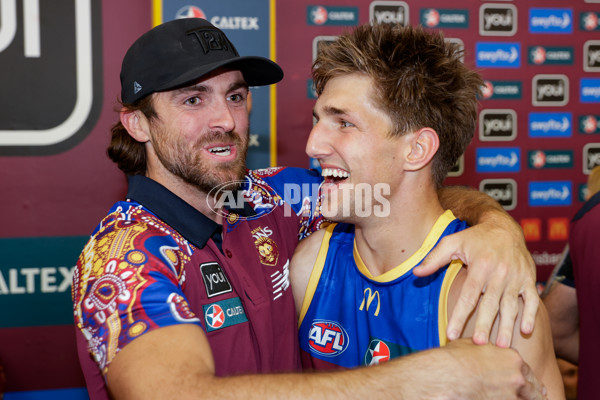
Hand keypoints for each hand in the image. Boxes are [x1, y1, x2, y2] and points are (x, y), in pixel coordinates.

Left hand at [414, 213, 538, 346]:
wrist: (504, 228)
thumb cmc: (474, 238)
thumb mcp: (452, 242)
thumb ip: (434, 259)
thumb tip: (415, 274)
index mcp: (481, 265)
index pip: (468, 295)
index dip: (459, 315)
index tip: (450, 335)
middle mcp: (500, 272)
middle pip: (490, 303)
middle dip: (484, 325)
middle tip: (477, 343)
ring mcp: (516, 277)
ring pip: (511, 305)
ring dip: (507, 326)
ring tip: (500, 345)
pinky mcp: (529, 280)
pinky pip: (532, 300)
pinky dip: (532, 315)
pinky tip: (526, 331)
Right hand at [442, 339, 547, 399]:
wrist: (448, 375)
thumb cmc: (456, 358)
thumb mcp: (472, 345)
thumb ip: (486, 349)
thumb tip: (485, 348)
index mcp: (512, 358)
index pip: (525, 369)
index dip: (528, 376)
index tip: (533, 382)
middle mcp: (517, 376)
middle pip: (533, 387)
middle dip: (538, 392)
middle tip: (542, 395)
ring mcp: (512, 394)